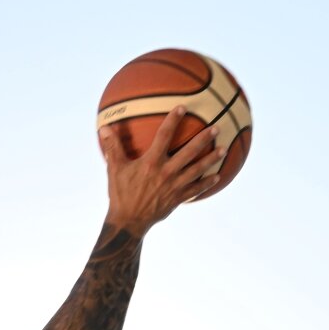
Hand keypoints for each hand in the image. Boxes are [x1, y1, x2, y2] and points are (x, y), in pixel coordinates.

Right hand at [100, 106, 221, 234]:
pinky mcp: (178, 198)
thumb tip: (104, 126)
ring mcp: (175, 186)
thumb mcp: (114, 169)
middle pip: (189, 152)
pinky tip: (217, 176)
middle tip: (216, 128)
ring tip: (224, 149)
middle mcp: (166, 172)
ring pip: (197, 169)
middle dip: (203, 139)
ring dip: (211, 159)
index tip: (182, 108)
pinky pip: (196, 189)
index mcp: (151, 162)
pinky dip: (207, 182)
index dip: (173, 121)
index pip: (164, 136)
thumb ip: (112, 147)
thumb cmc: (121, 193)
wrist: (129, 221)